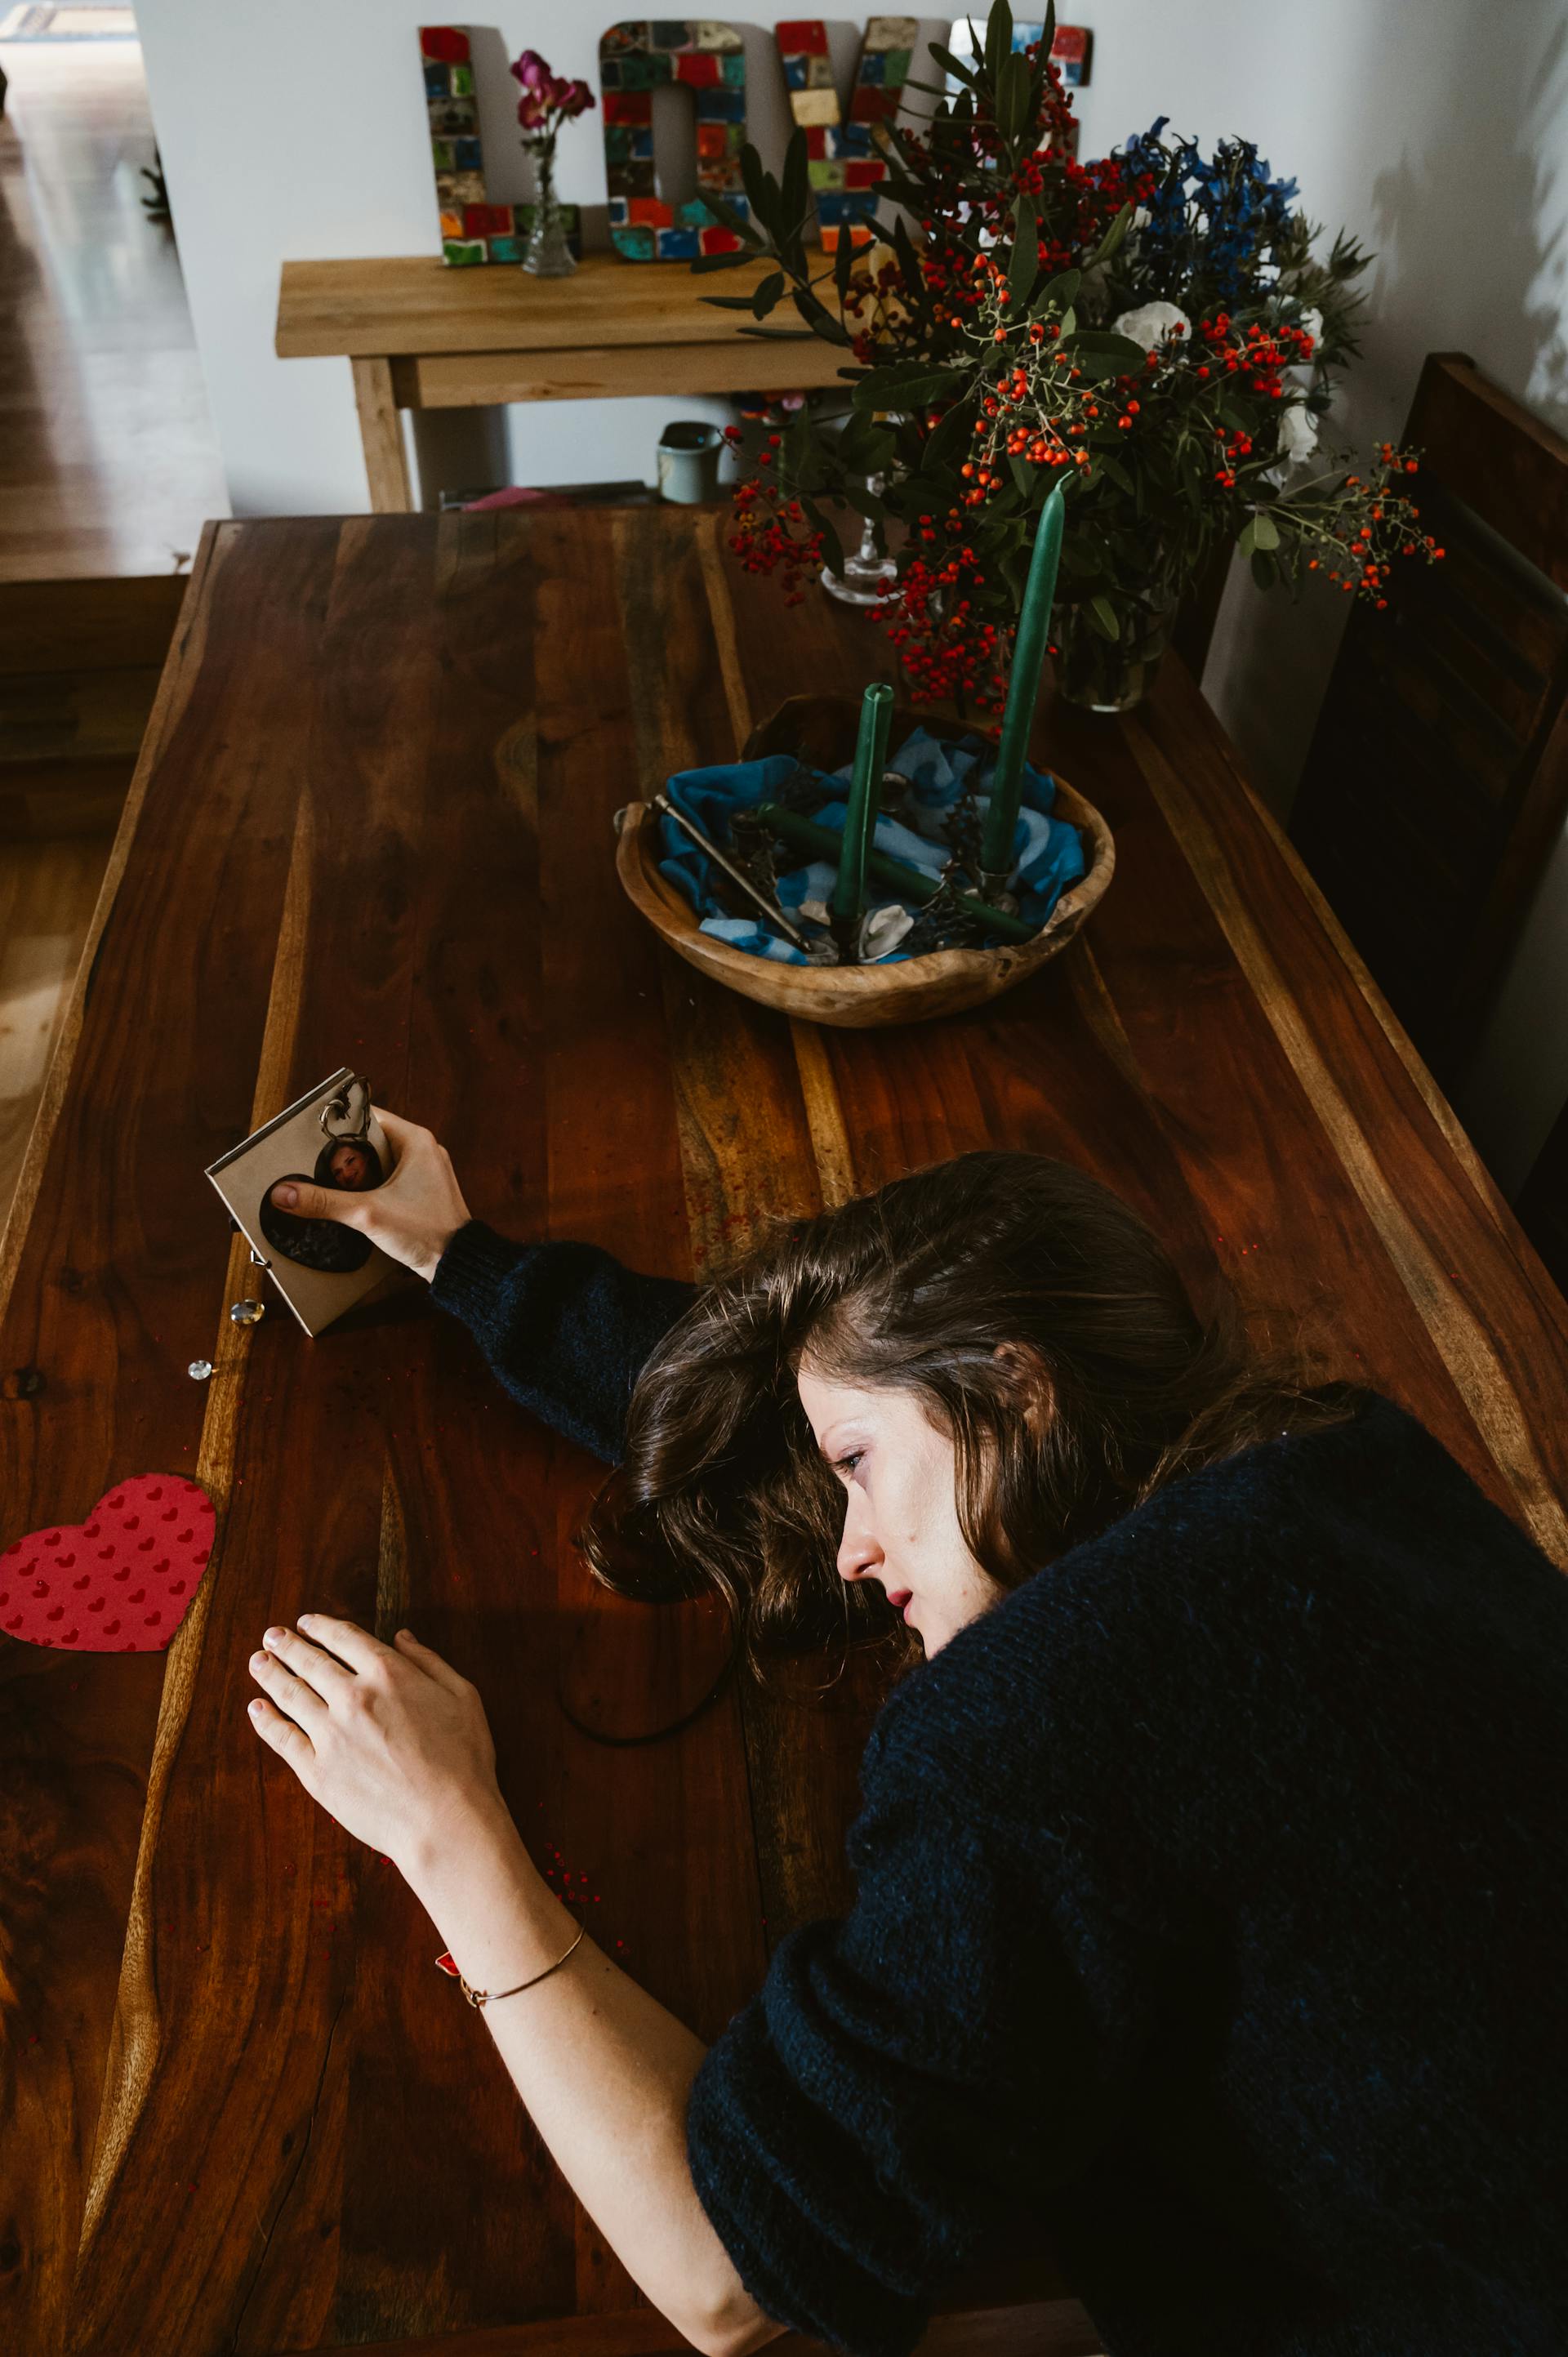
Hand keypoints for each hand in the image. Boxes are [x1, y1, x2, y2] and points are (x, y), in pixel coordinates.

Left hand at [246, 1613, 504, 1877]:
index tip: (306, 1622)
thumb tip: (402, 1637)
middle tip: (271, 1636)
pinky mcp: (316, 1771)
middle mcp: (353, 1697)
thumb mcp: (463, 1696)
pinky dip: (266, 1720)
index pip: (345, 1638)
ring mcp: (330, 1734)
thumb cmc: (463, 1760)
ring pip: (290, 1694)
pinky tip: (257, 1709)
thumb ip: (429, 1661)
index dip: (322, 1626)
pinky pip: (282, 1738)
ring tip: (258, 1662)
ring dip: (270, 1673)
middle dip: (287, 1645)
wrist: (445, 1820)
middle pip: (310, 1662)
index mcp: (389, 1673)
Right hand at [269, 1106, 471, 1280]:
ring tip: (323, 1181)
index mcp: (416, 1140)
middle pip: (370, 1140)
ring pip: (378, 1162)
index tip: (310, 1133)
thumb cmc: (427, 1233)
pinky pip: (388, 1180)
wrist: (459, 1265)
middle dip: (341, 1152)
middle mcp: (422, 1150)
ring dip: (354, 1173)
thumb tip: (283, 1193)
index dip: (338, 1123)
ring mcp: (424, 1173)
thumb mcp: (367, 1214)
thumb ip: (323, 1202)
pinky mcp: (421, 1194)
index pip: (368, 1116)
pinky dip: (368, 1187)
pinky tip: (348, 1201)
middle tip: (310, 1161)